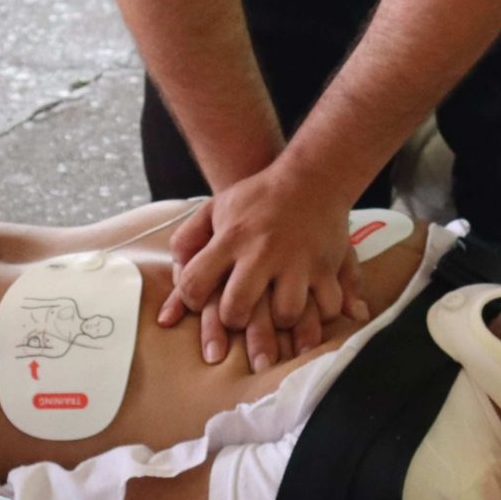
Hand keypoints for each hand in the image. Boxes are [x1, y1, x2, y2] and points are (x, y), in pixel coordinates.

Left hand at [155, 172, 368, 366]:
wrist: (312, 177)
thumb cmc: (258, 197)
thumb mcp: (216, 208)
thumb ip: (188, 241)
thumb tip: (173, 272)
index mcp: (232, 238)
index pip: (194, 283)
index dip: (191, 300)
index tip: (200, 300)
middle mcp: (263, 252)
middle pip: (237, 307)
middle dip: (233, 321)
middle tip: (239, 316)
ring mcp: (297, 260)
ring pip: (285, 314)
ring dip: (281, 322)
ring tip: (278, 314)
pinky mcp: (326, 266)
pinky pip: (327, 306)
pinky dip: (322, 316)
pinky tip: (313, 310)